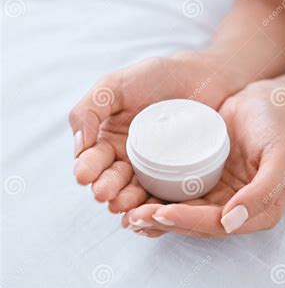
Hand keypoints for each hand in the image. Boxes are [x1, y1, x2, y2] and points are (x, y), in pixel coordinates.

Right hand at [69, 55, 231, 211]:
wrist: (201, 77)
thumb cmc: (155, 77)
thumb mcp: (114, 86)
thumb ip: (89, 109)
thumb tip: (79, 146)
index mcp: (109, 140)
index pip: (93, 160)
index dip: (88, 168)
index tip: (85, 175)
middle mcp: (129, 159)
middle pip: (113, 180)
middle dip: (106, 188)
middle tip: (104, 194)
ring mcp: (155, 170)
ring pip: (137, 192)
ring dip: (127, 201)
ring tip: (124, 204)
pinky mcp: (179, 176)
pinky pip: (166, 194)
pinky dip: (157, 205)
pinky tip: (153, 210)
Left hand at [122, 81, 284, 237]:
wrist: (265, 101)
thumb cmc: (276, 126)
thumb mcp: (281, 156)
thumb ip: (263, 192)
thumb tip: (230, 222)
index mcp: (260, 211)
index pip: (219, 225)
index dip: (190, 222)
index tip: (162, 213)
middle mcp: (237, 208)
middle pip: (197, 224)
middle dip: (166, 223)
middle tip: (135, 217)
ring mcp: (220, 195)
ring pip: (185, 213)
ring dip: (157, 217)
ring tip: (129, 212)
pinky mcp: (205, 181)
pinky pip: (180, 194)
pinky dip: (159, 198)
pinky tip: (137, 196)